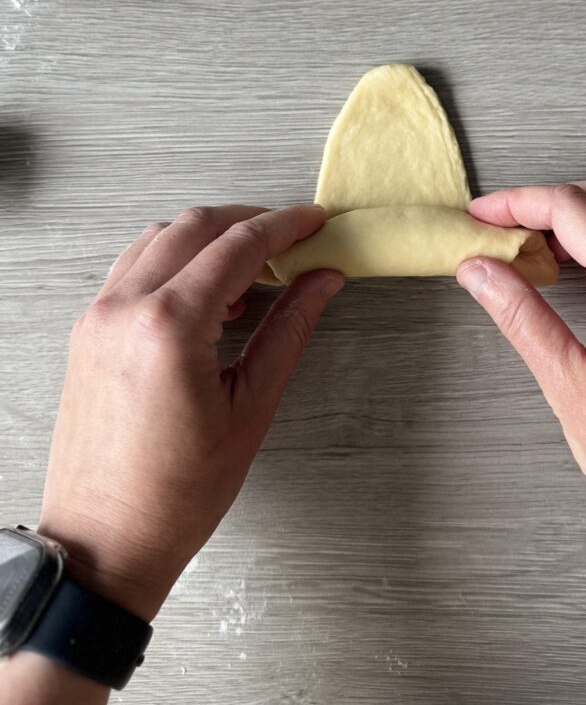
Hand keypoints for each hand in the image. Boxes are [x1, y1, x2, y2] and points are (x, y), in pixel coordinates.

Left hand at [37, 204, 343, 621]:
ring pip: (160, 237)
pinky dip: (175, 260)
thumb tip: (322, 281)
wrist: (105, 539)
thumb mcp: (251, 407)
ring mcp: (98, 315)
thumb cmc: (176, 492)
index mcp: (169, 326)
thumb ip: (289, 329)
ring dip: (209, 237)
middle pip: (196, 226)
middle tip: (292, 238)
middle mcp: (125, 308)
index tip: (315, 222)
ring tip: (254, 267)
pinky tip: (207, 292)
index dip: (285, 226)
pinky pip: (134, 266)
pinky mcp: (88, 329)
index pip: (238, 245)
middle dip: (250, 220)